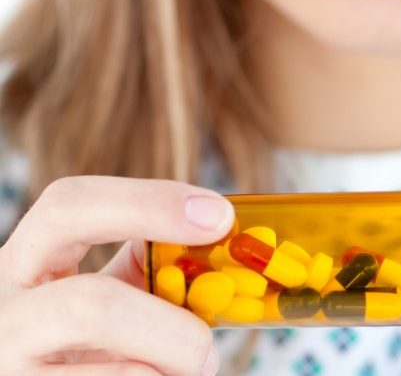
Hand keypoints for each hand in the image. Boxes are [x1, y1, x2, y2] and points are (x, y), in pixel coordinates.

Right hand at [0, 176, 234, 374]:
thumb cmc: (79, 344)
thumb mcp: (99, 293)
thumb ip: (143, 266)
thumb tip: (218, 237)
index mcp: (24, 263)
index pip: (69, 207)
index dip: (148, 203)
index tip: (218, 215)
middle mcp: (3, 313)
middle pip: (91, 305)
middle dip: (168, 326)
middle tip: (209, 349)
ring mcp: (7, 365)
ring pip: (112, 373)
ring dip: (168, 368)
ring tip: (193, 372)